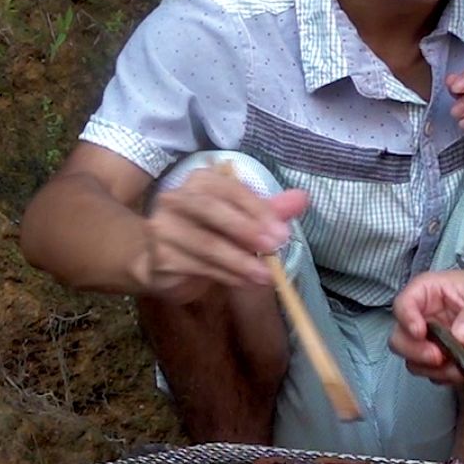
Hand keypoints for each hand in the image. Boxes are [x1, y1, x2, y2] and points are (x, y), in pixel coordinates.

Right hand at [137, 165, 308, 304]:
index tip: (282, 232)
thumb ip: (271, 209)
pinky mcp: (160, 257)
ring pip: (206, 243)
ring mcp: (163, 228)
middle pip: (211, 209)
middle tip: (275, 248)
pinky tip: (245, 282)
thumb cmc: (211, 234)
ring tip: (266, 275)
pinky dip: (227, 275)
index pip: (230, 189)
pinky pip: (199, 266)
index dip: (258, 209)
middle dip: (247, 229)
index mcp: (201, 181)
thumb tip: (302, 198)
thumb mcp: (244, 220)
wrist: (165, 261)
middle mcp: (176, 198)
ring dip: (240, 261)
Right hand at [390, 270, 463, 383]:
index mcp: (429, 292)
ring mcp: (432, 342)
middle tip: (437, 356)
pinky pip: (435, 376)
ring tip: (457, 362)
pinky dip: (447, 377)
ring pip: (412, 361)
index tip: (420, 332)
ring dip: (430, 368)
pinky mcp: (444, 361)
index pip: (403, 304)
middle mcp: (424, 318)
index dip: (406, 319)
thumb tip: (460, 336)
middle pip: (398, 338)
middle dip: (413, 351)